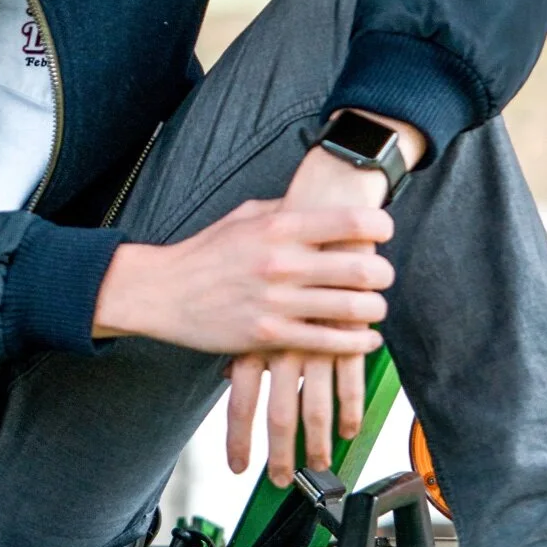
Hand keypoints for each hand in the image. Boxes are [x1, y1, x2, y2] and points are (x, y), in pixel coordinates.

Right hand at [93, 196, 392, 372]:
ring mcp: (276, 301)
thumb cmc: (205, 251)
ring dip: (374, 310)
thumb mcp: (244, 216)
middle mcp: (282, 262)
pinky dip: (355, 343)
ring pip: (351, 308)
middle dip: (383, 273)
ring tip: (375, 307)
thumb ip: (285, 210)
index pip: (351, 221)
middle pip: (361, 267)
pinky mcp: (268, 335)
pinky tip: (365, 339)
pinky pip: (326, 342)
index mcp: (279, 226)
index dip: (380, 226)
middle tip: (384, 276)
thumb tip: (321, 204)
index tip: (384, 232)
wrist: (161, 291)